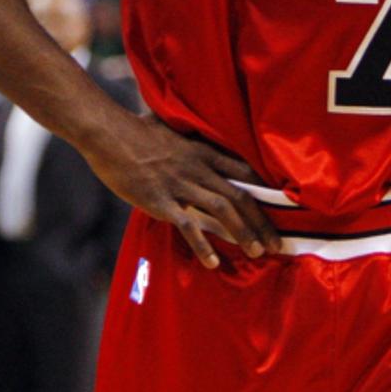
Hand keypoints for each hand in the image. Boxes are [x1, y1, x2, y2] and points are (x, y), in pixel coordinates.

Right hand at [82, 112, 280, 268]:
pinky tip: (213, 262)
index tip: (282, 208)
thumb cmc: (137, 130)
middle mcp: (199, 168)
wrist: (109, 134)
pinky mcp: (160, 199)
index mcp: (204, 152)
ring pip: (222, 209)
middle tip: (277, 243)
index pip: (244, 171)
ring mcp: (180, 184)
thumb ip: (189, 138)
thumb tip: (192, 133)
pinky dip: (203, 244)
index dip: (265, 191)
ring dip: (242, 232)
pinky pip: (188, 224)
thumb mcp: (173, 129)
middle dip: (261, 221)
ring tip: (257, 252)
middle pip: (239, 195)